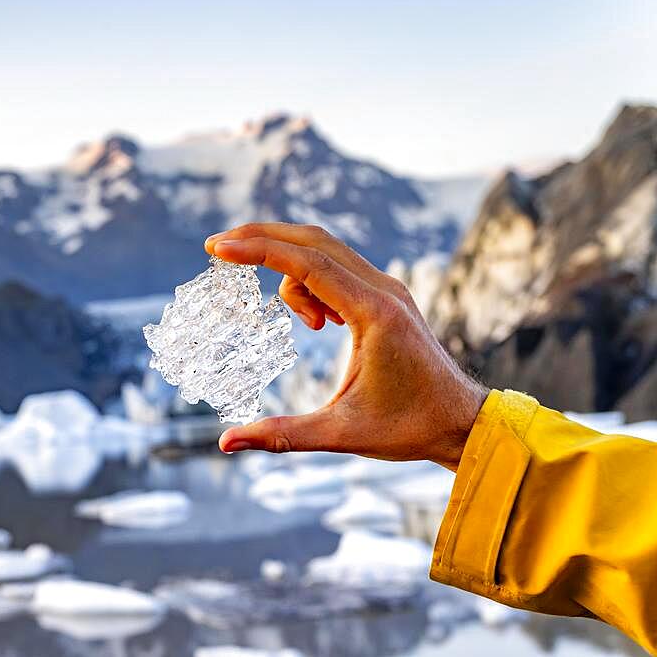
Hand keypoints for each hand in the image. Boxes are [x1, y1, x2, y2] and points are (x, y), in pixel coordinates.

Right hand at [205, 223, 487, 470]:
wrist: (462, 423)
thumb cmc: (408, 429)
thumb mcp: (340, 434)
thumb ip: (281, 435)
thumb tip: (225, 442)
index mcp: (373, 314)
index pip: (306, 263)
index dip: (257, 250)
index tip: (217, 248)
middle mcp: (383, 290)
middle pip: (312, 240)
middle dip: (262, 237)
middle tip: (218, 248)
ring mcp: (387, 288)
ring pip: (324, 252)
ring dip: (291, 272)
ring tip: (307, 328)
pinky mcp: (387, 296)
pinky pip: (337, 268)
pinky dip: (311, 281)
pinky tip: (318, 323)